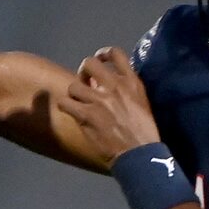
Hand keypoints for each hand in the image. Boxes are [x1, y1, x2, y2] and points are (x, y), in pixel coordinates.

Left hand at [57, 47, 161, 166]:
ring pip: (73, 86)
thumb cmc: (143, 134)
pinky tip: (72, 114)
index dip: (103, 54)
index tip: (100, 61)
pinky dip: (66, 107)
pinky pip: (65, 103)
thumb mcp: (142, 104)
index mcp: (131, 82)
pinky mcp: (87, 115)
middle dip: (83, 72)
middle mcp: (115, 86)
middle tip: (85, 84)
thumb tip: (104, 84)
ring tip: (79, 105)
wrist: (139, 155)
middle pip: (89, 63)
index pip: (116, 53)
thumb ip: (126, 90)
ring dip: (74, 95)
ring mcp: (99, 100)